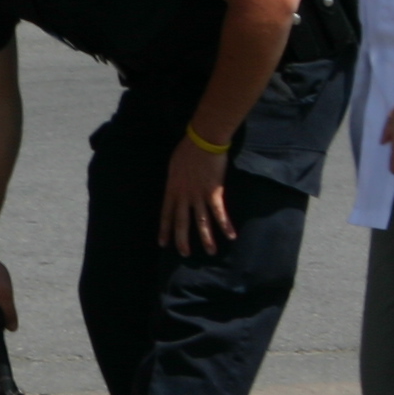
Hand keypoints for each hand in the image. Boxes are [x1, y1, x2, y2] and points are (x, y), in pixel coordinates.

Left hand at [162, 139, 232, 255]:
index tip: (163, 243)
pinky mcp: (214, 192)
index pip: (166, 214)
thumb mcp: (174, 166)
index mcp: (172, 189)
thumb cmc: (187, 149)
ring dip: (206, 238)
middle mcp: (184, 196)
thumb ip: (174, 180)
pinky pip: (220, 213)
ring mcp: (199, 195)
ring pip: (202, 222)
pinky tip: (231, 236)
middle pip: (182, 222)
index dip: (165, 229)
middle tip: (184, 254)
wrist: (203, 140)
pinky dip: (225, 226)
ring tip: (211, 252)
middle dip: (182, 239)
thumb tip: (174, 187)